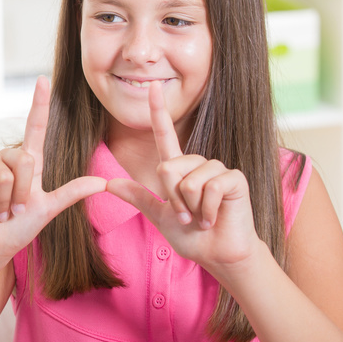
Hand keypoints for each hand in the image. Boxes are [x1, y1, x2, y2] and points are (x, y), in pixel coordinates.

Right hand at [0, 76, 106, 268]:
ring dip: (6, 201)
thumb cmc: (18, 229)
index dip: (39, 104)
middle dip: (23, 193)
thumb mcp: (48, 210)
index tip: (43, 79)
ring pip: (3, 174)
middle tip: (15, 210)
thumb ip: (72, 194)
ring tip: (0, 212)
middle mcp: (5, 159)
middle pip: (23, 160)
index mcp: (27, 163)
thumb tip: (103, 182)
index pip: (35, 128)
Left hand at [105, 81, 263, 271]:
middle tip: (187, 216)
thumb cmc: (191, 236)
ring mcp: (217, 169)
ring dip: (190, 208)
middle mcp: (198, 164)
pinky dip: (207, 211)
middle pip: (168, 168)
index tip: (152, 87)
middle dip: (173, 199)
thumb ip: (138, 197)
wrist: (218, 254)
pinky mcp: (234, 179)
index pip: (165, 135)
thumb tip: (107, 184)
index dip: (158, 111)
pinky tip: (214, 218)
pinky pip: (209, 189)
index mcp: (179, 169)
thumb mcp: (159, 216)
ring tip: (202, 217)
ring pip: (188, 181)